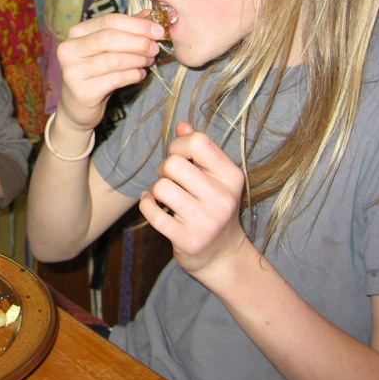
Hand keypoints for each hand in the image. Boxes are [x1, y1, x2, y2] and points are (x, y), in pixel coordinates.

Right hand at [55, 11, 163, 134]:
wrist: (77, 107)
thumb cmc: (95, 74)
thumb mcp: (107, 49)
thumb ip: (125, 30)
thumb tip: (149, 15)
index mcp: (75, 34)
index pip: (109, 21)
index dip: (136, 25)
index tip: (157, 31)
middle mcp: (69, 51)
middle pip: (109, 39)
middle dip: (138, 42)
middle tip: (154, 48)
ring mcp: (73, 72)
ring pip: (114, 60)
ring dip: (137, 60)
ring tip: (148, 61)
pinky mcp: (82, 92)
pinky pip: (115, 79)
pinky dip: (132, 75)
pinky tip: (139, 75)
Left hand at [138, 122, 247, 274]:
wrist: (222, 254)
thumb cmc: (214, 208)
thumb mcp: (215, 177)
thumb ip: (200, 150)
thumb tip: (182, 125)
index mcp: (232, 176)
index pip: (198, 142)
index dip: (179, 146)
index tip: (179, 158)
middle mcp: (222, 198)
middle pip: (174, 164)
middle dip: (164, 169)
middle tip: (169, 179)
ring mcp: (206, 221)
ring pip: (161, 187)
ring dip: (156, 189)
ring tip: (164, 196)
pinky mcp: (187, 239)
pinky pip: (152, 211)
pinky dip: (146, 205)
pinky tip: (151, 204)